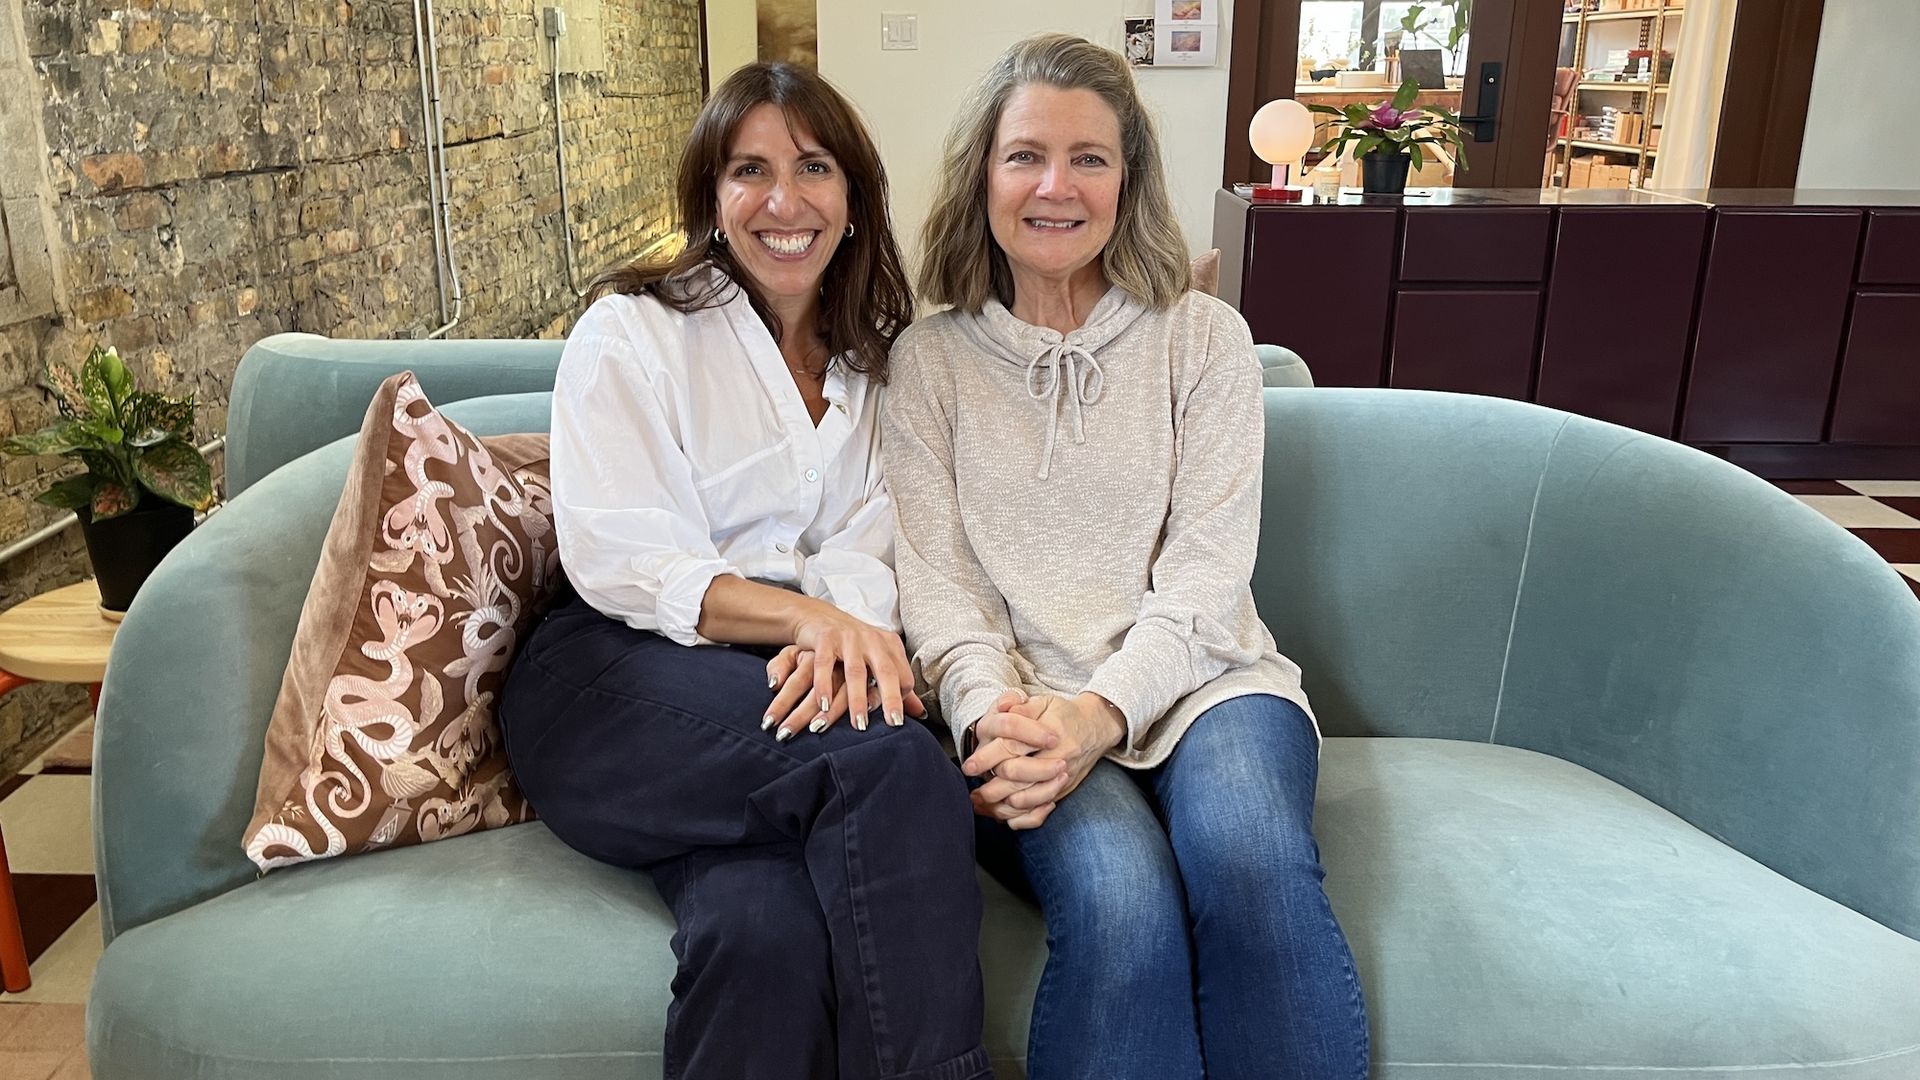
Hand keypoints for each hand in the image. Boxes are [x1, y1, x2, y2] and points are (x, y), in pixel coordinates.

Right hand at [764, 626, 925, 740]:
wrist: (817, 616)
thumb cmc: (852, 645)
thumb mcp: (876, 660)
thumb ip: (897, 685)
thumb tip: (920, 713)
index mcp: (890, 645)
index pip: (903, 675)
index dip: (900, 698)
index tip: (893, 720)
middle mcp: (873, 639)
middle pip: (886, 671)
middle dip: (891, 698)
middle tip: (893, 723)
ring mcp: (849, 637)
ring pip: (856, 671)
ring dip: (857, 699)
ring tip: (858, 724)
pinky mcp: (825, 638)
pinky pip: (825, 665)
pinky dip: (824, 685)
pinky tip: (824, 705)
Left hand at [958, 689, 1062, 818]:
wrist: (1097, 729)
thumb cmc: (1065, 714)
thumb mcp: (1045, 702)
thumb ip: (1022, 707)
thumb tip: (1001, 709)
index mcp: (1050, 732)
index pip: (1013, 746)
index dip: (987, 756)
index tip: (968, 766)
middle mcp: (1057, 758)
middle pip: (1016, 775)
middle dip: (990, 785)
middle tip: (973, 789)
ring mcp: (1061, 779)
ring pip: (1027, 798)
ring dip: (1000, 803)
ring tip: (981, 802)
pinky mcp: (1062, 792)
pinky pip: (1040, 813)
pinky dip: (1019, 816)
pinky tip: (1003, 812)